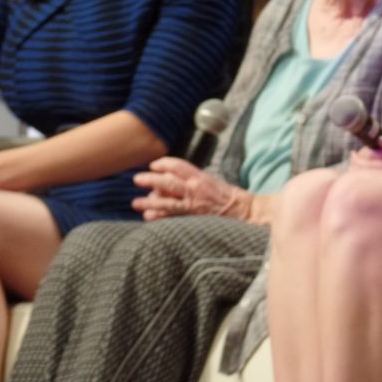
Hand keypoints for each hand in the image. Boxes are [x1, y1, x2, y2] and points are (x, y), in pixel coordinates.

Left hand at [132, 157, 249, 220]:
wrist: (244, 212)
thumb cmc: (229, 197)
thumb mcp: (211, 181)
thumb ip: (193, 180)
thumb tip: (172, 182)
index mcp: (200, 176)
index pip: (177, 165)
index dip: (163, 164)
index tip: (154, 165)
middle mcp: (195, 188)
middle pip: (167, 181)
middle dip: (150, 179)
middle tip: (138, 179)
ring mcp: (194, 204)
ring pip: (166, 200)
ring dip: (149, 201)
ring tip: (136, 203)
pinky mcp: (194, 218)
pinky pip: (172, 217)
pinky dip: (159, 216)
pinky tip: (148, 217)